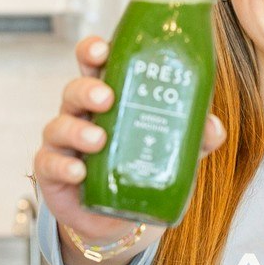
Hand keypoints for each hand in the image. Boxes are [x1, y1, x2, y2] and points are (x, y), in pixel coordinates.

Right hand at [33, 34, 225, 243]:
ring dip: (77, 129)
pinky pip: (49, 164)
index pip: (96, 64)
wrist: (122, 215)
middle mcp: (83, 114)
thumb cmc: (144, 166)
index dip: (94, 51)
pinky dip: (64, 166)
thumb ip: (195, 136)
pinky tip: (79, 172)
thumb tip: (213, 126)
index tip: (103, 49)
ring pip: (59, 125)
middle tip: (107, 97)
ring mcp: (65, 142)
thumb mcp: (176, 150)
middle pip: (75, 88)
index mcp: (112, 97)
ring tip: (99, 139)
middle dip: (88, 88)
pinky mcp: (53, 172)